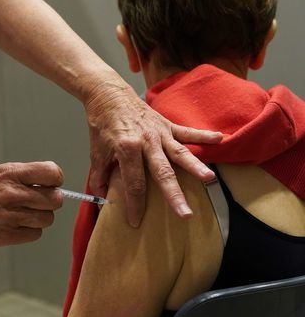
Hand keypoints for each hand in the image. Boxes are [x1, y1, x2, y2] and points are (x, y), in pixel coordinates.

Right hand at [0, 161, 63, 245]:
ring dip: (40, 217)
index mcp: (10, 173)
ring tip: (25, 214)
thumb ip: (16, 177)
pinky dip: (30, 231)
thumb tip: (39, 183)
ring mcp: (12, 216)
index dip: (54, 179)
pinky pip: (35, 234)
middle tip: (39, 201)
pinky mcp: (7, 235)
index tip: (50, 183)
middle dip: (50, 200)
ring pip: (48, 218)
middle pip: (55, 199)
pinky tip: (17, 226)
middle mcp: (14, 193)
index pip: (52, 173)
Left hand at [84, 84, 221, 227]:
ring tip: (209, 179)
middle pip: (162, 173)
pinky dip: (204, 135)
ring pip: (180, 153)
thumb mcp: (96, 151)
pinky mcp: (166, 125)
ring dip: (195, 166)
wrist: (108, 94)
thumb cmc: (102, 124)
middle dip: (174, 195)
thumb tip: (102, 196)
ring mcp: (159, 133)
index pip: (133, 183)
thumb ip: (99, 176)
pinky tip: (220, 138)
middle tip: (185, 214)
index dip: (135, 204)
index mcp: (126, 149)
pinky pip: (187, 132)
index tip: (136, 222)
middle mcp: (146, 142)